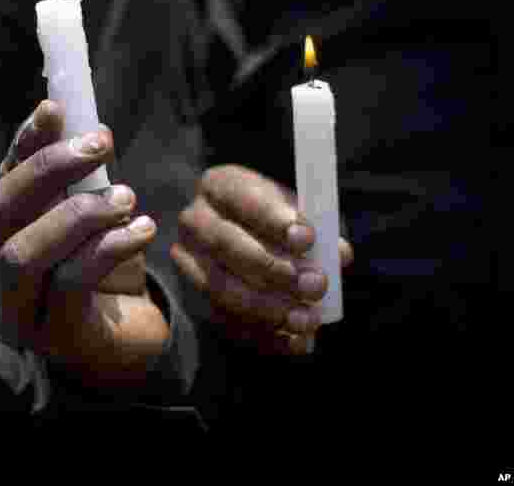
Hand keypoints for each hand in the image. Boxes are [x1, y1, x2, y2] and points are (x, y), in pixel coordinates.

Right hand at [0, 100, 169, 387]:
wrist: (124, 344)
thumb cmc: (91, 272)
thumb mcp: (72, 216)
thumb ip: (58, 175)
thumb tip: (57, 111)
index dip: (23, 146)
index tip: (56, 109)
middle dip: (47, 170)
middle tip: (99, 143)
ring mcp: (10, 318)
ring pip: (21, 254)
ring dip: (77, 214)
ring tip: (126, 196)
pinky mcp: (51, 340)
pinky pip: (69, 285)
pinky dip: (107, 248)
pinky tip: (142, 229)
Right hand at [171, 164, 353, 354]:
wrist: (239, 240)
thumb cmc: (275, 221)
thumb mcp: (293, 211)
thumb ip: (318, 228)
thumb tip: (339, 255)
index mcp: (219, 186)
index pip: (241, 198)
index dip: (274, 219)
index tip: (308, 239)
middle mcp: (195, 221)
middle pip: (226, 244)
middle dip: (273, 269)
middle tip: (316, 285)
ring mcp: (187, 262)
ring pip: (221, 287)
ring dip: (268, 308)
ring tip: (308, 320)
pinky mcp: (193, 298)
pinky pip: (225, 321)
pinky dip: (264, 335)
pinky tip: (296, 341)